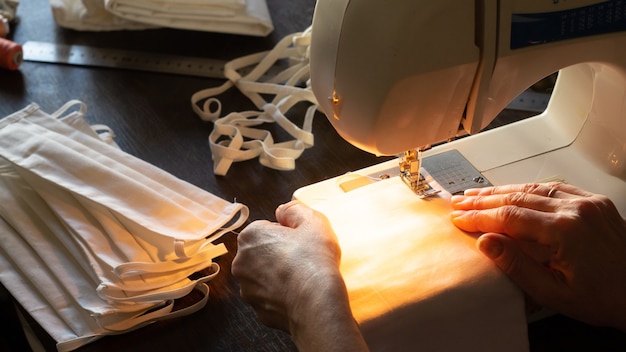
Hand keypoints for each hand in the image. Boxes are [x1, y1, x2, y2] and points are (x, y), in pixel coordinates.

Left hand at [231, 201, 367, 350]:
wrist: (316, 302)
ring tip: (301, 278)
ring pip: (264, 277)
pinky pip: (269, 298)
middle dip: (278, 254)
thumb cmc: (313, 260)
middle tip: (302, 258)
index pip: (267, 228)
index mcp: (250, 236)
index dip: (287, 233)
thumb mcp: (312, 221)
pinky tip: (297, 294)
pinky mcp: (257, 310)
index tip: (300, 241)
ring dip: (278, 275)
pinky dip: (281, 296)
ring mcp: (247, 289)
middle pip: (262, 253)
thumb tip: (283, 210)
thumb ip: (294, 209)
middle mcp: (241, 262)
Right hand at [450, 182, 625, 330]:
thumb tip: (487, 242)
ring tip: (477, 194)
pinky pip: (555, 187)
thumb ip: (517, 266)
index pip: (509, 217)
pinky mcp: (594, 202)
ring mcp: (587, 203)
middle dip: (483, 200)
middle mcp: (576, 210)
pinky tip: (513, 189)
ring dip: (502, 191)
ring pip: (534, 189)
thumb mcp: (555, 294)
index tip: (459, 218)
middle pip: (517, 198)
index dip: (479, 217)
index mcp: (565, 232)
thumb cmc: (606, 298)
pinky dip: (529, 188)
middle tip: (459, 202)